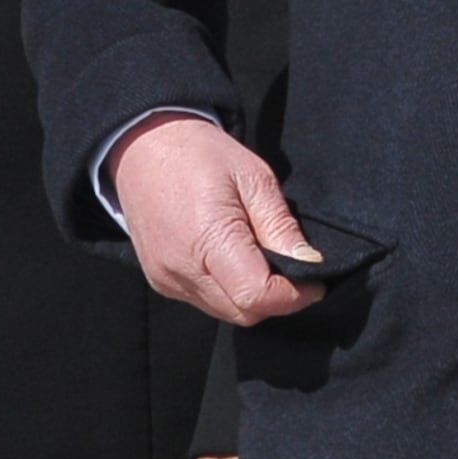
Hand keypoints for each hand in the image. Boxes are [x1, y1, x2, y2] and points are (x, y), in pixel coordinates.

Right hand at [112, 116, 323, 327]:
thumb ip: (280, 226)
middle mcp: (181, 268)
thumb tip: (309, 263)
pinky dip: (228, 291)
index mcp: (207, 238)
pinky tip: (232, 259)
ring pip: (226, 311)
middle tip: (293, 267)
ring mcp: (166, 279)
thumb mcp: (254, 178)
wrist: (143, 146)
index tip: (315, 280)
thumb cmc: (199, 154)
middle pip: (243, 312)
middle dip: (277, 299)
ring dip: (252, 296)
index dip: (294, 296)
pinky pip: (205, 302)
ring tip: (260, 256)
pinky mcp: (160, 282)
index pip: (256, 296)